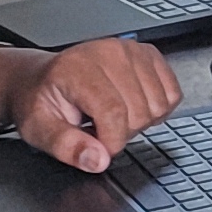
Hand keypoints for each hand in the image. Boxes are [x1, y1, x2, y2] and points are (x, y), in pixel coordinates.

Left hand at [1, 39, 180, 172]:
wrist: (44, 78)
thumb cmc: (41, 101)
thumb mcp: (39, 129)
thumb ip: (66, 146)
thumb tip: (98, 160)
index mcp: (78, 68)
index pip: (114, 112)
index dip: (111, 142)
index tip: (98, 149)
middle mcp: (109, 53)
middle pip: (140, 112)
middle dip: (122, 133)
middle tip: (98, 128)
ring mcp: (133, 51)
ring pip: (159, 106)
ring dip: (140, 121)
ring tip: (113, 115)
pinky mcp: (150, 55)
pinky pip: (173, 94)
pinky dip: (157, 109)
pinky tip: (132, 106)